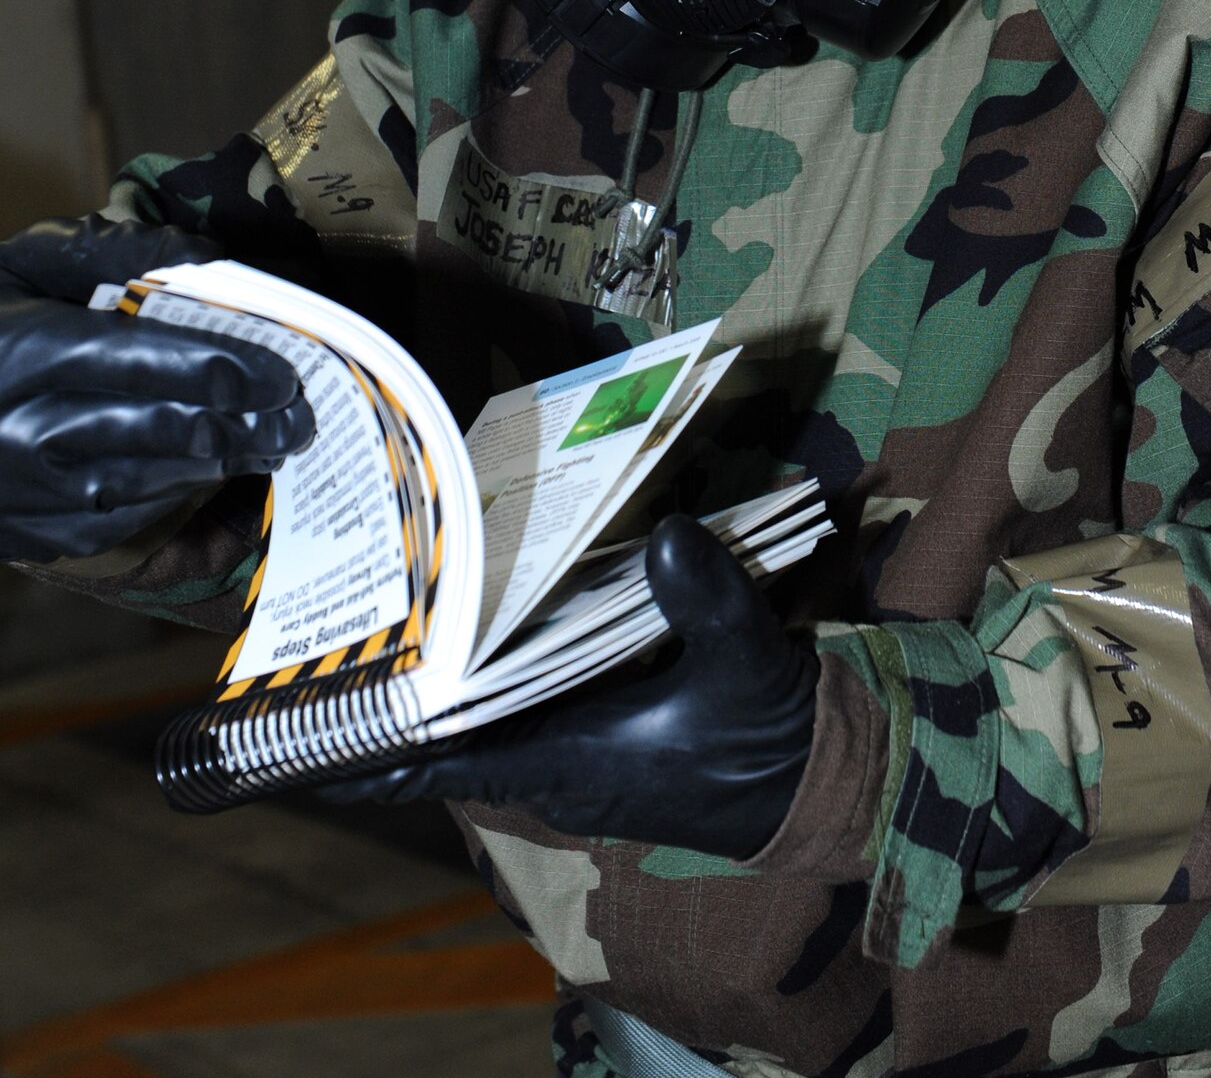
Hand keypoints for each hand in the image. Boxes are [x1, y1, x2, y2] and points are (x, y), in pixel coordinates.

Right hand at [0, 215, 313, 562]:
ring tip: (271, 444)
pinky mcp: (27, 536)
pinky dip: (171, 494)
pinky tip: (204, 472)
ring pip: (155, 481)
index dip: (239, 370)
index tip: (288, 371)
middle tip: (300, 417)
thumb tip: (203, 257)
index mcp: (33, 350)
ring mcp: (27, 493)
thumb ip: (107, 254)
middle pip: (172, 430)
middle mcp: (29, 428)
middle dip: (249, 424)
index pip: (162, 363)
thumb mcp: (19, 267)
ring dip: (222, 463)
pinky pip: (120, 520)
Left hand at [325, 512, 817, 859]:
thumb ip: (711, 601)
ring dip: (428, 685)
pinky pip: (512, 709)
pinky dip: (480, 675)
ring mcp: (568, 752)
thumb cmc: (769, 741)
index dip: (365, 754)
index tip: (293, 742)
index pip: (439, 764)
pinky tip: (471, 620)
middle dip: (382, 699)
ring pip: (473, 721)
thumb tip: (671, 530)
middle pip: (439, 736)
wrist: (814, 783)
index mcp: (564, 760)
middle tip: (316, 648)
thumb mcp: (745, 663)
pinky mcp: (592, 735)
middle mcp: (550, 763)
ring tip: (374, 624)